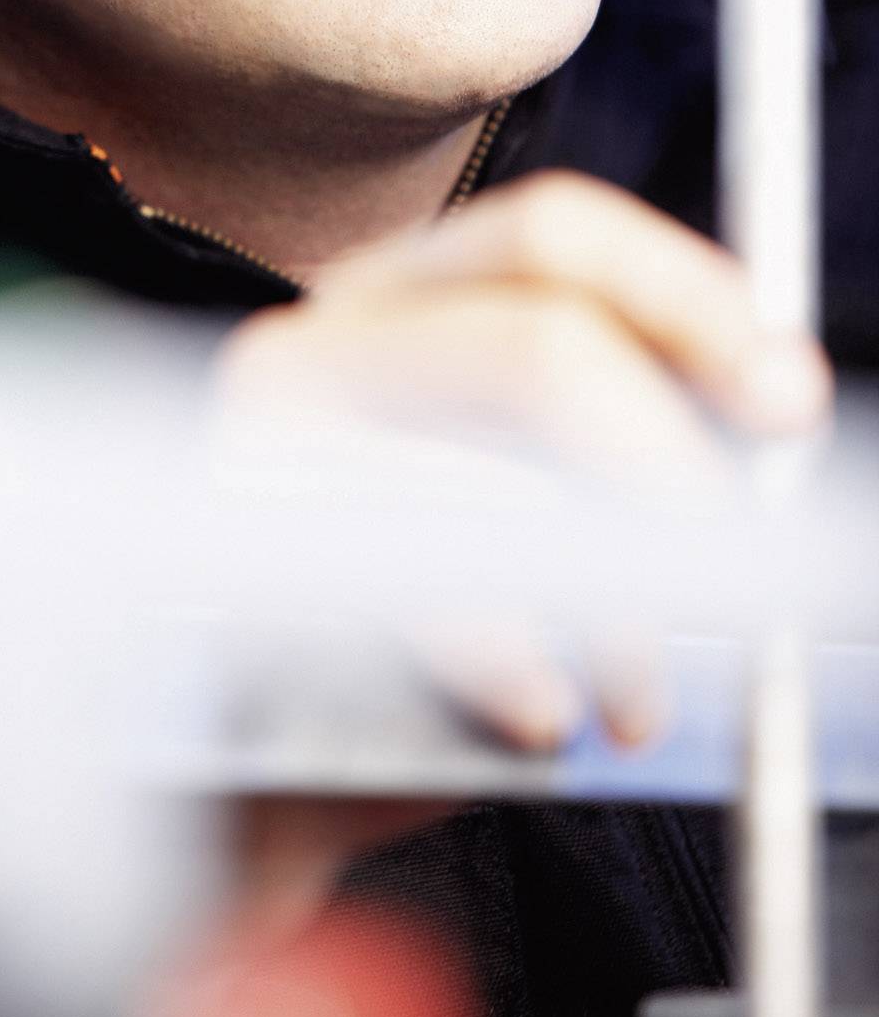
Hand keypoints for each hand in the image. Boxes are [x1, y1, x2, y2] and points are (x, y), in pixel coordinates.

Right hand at [211, 171, 832, 904]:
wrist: (265, 784)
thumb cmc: (425, 644)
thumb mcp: (539, 507)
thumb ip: (633, 431)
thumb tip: (779, 390)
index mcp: (392, 298)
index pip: (551, 232)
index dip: (685, 297)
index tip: (784, 399)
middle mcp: (312, 340)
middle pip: (539, 347)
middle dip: (668, 475)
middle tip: (732, 583)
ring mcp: (256, 447)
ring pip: (495, 481)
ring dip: (612, 612)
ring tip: (640, 700)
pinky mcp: (232, 562)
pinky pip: (418, 596)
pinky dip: (512, 662)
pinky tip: (542, 715)